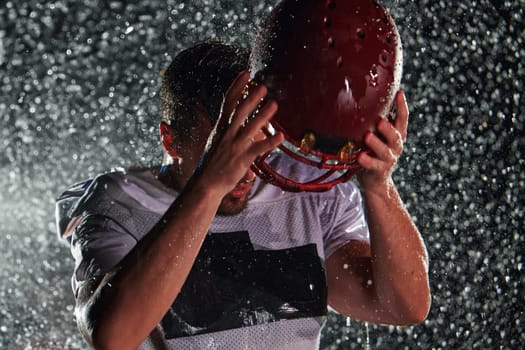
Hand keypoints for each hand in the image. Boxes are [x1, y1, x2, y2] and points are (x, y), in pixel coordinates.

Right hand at [197, 71, 283, 194]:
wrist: (205, 184)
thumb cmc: (213, 163)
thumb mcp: (217, 141)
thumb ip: (228, 129)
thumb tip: (238, 120)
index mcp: (221, 128)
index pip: (228, 102)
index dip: (237, 87)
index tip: (245, 73)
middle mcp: (227, 134)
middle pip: (239, 112)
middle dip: (251, 98)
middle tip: (262, 86)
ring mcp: (235, 146)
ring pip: (250, 128)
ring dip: (263, 115)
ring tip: (274, 104)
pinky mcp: (242, 160)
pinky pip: (257, 149)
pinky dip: (269, 142)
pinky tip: (280, 136)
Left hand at [356, 90, 408, 193]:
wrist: (375, 180)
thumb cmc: (373, 151)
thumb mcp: (377, 135)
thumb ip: (374, 122)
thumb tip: (362, 99)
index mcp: (396, 134)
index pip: (402, 119)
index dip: (402, 106)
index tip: (399, 93)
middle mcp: (395, 146)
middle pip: (396, 135)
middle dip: (388, 128)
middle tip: (380, 121)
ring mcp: (388, 159)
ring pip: (385, 151)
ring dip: (376, 143)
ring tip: (368, 136)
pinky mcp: (379, 169)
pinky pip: (373, 165)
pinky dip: (367, 161)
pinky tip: (359, 156)